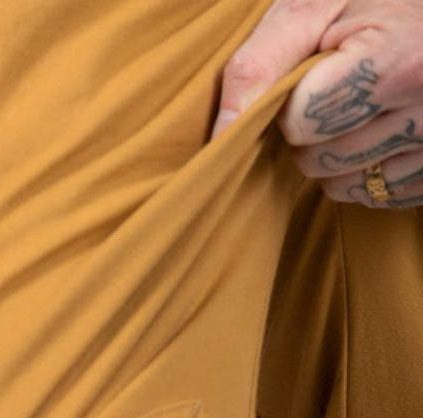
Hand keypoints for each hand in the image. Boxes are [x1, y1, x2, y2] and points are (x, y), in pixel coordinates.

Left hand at [212, 0, 422, 207]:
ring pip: (341, 186)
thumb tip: (219, 134)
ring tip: (359, 109)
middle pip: (317, 160)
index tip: (310, 75)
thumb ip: (258, 64)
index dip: (289, 102)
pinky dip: (364, 172)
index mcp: (398, 60)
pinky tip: (379, 132)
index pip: (301, 122)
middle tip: (336, 92)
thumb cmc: (374, 3)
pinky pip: (373, 197)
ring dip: (333, 155)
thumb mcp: (315, 5)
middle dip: (309, 132)